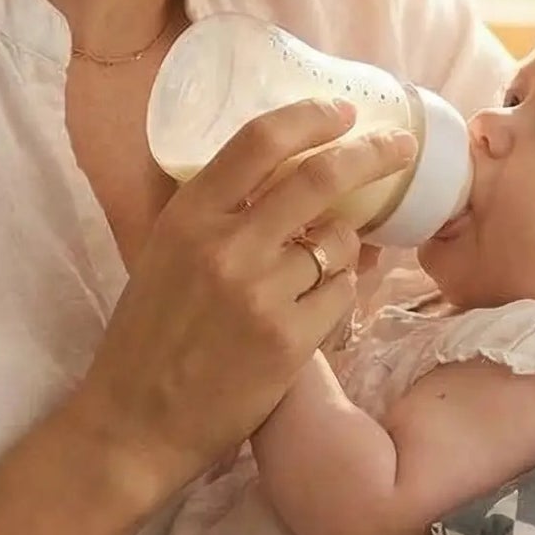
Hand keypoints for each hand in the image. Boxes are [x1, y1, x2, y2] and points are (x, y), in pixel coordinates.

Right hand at [75, 101, 412, 494]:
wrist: (135, 422)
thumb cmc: (147, 336)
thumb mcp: (164, 254)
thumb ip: (214, 215)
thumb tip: (278, 177)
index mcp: (189, 217)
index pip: (261, 140)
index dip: (311, 117)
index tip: (343, 112)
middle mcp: (227, 246)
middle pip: (321, 177)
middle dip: (372, 153)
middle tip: (399, 146)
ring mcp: (262, 294)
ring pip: (339, 242)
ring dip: (345, 245)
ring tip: (327, 262)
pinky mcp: (290, 341)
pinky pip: (341, 295)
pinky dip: (339, 293)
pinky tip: (318, 305)